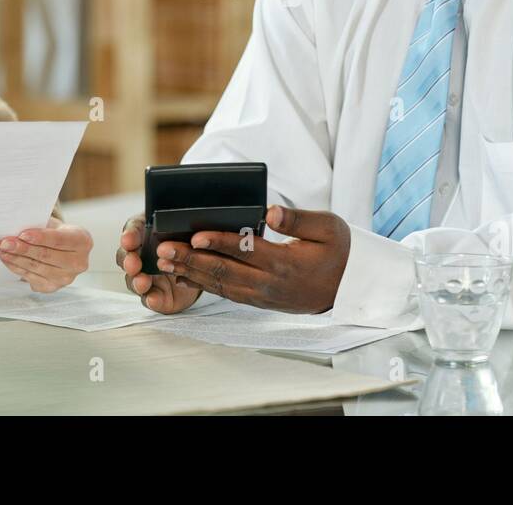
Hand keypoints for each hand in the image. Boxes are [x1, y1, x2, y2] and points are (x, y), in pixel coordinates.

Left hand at [0, 216, 91, 292]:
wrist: (63, 250)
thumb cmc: (57, 233)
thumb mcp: (54, 224)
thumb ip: (40, 225)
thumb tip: (15, 228)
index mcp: (83, 242)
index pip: (60, 240)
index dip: (40, 237)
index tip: (22, 234)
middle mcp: (78, 263)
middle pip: (45, 255)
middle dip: (22, 248)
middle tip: (4, 242)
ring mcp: (65, 278)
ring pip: (35, 267)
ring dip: (14, 258)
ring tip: (0, 249)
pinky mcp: (51, 287)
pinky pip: (29, 276)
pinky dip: (15, 266)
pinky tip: (6, 258)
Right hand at [116, 214, 201, 313]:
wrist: (205, 269)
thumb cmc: (191, 242)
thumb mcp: (189, 228)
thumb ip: (182, 224)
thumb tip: (186, 213)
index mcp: (147, 232)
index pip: (134, 229)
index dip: (130, 235)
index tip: (129, 240)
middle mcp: (142, 255)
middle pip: (126, 257)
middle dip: (128, 260)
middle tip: (133, 263)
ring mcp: (147, 277)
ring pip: (133, 280)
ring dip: (136, 281)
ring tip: (143, 282)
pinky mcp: (156, 295)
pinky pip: (150, 299)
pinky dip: (151, 299)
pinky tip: (153, 298)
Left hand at [154, 205, 350, 313]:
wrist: (349, 288)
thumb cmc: (338, 251)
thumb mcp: (328, 228)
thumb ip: (298, 220)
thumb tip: (271, 211)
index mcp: (286, 263)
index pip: (246, 251)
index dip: (219, 243)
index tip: (195, 236)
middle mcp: (270, 284)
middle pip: (224, 271)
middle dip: (191, 260)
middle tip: (163, 249)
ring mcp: (262, 296)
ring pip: (221, 285)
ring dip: (191, 272)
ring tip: (165, 261)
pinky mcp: (259, 301)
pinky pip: (227, 293)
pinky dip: (203, 285)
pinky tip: (184, 275)